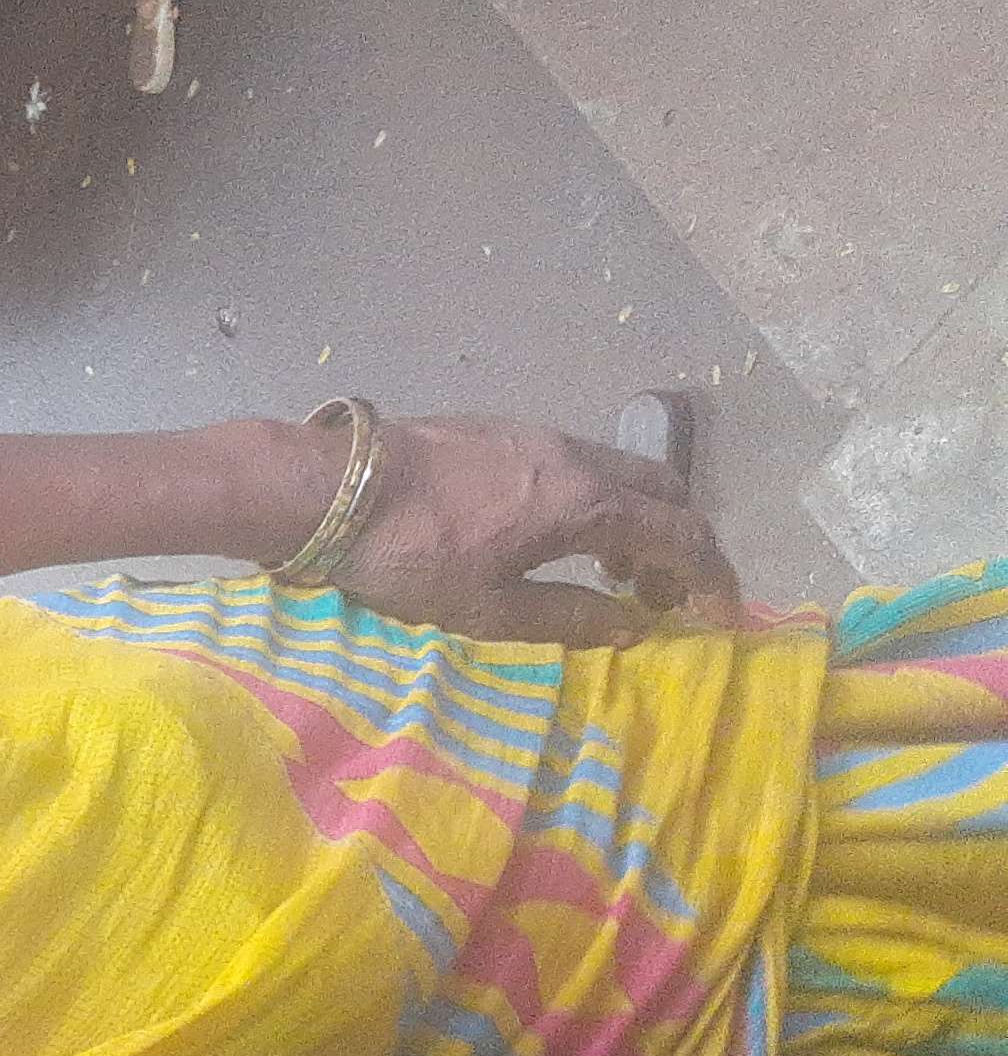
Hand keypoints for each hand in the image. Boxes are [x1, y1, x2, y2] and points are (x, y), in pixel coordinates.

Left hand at [254, 413, 741, 642]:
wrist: (331, 489)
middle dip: (678, 543)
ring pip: (618, 472)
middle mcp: (576, 455)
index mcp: (586, 501)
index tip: (725, 613)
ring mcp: (536, 434)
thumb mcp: (488, 609)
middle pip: (662, 491)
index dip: (711, 577)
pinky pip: (576, 462)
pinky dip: (593, 500)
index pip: (681, 534)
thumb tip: (633, 626)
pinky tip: (555, 536)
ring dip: (633, 520)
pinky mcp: (499, 429)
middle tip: (659, 596)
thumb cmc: (409, 556)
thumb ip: (569, 618)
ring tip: (609, 574)